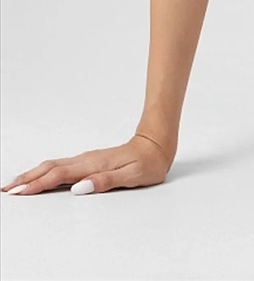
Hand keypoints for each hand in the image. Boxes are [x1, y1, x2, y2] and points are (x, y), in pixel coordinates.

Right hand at [1, 133, 173, 195]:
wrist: (157, 143)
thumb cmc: (148, 162)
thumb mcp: (132, 175)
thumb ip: (105, 181)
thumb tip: (79, 188)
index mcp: (94, 165)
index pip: (60, 176)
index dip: (38, 184)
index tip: (19, 192)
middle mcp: (87, 160)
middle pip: (51, 169)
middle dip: (28, 179)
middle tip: (7, 189)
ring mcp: (88, 159)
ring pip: (55, 166)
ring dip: (34, 174)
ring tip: (16, 184)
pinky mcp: (90, 161)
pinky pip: (62, 166)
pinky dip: (46, 172)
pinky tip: (41, 177)